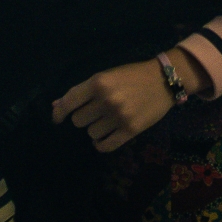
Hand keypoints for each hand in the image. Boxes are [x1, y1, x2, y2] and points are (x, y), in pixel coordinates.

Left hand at [53, 58, 178, 152]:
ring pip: (91, 133)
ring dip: (95, 129)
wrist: (164, 80)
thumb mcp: (106, 76)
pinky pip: (105, 146)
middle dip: (84, 118)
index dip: (59, 113)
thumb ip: (82, 91)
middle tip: (96, 112)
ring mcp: (118, 116)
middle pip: (78, 121)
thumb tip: (57, 106)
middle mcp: (106, 100)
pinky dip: (101, 145)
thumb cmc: (132, 75)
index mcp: (98, 82)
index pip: (69, 102)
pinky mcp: (130, 130)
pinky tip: (103, 139)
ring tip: (107, 121)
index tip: (57, 119)